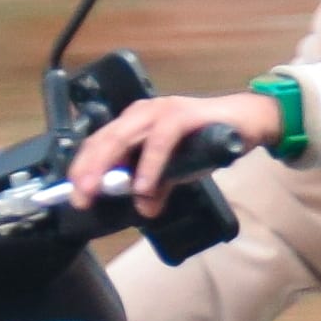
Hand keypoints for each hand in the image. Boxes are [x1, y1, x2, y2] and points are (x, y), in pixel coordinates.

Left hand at [69, 89, 282, 214]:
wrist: (248, 121)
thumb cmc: (209, 140)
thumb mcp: (177, 170)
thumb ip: (157, 187)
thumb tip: (144, 210)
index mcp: (135, 123)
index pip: (98, 143)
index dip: (82, 168)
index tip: (72, 194)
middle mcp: (143, 113)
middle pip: (104, 139)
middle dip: (87, 169)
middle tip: (79, 196)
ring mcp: (163, 111)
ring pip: (124, 135)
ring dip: (109, 164)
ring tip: (99, 190)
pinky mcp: (185, 114)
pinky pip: (161, 139)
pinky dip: (149, 164)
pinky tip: (143, 185)